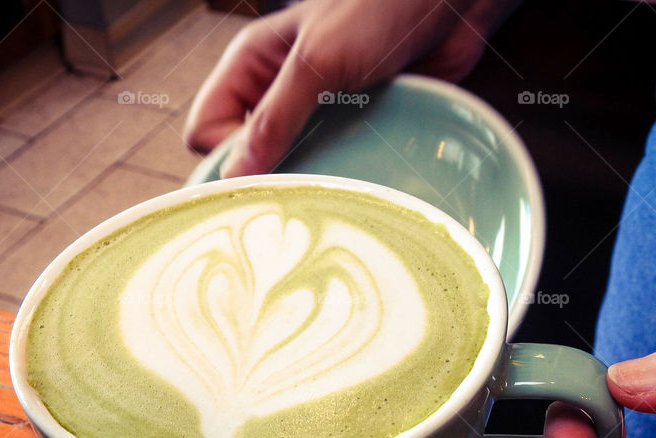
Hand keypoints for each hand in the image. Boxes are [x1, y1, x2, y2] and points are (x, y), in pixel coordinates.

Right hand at [184, 0, 520, 176]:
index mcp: (252, 66)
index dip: (225, 158)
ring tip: (327, 196)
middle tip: (294, 199)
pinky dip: (341, 180)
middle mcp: (279, 93)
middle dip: (266, 178)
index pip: (206, 130)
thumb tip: (236, 174)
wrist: (448, 2)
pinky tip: (356, 188)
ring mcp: (317, 114)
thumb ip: (275, 117)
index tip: (258, 181)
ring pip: (290, 167)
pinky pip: (333, 167)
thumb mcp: (318, 61)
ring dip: (306, 184)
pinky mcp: (355, 130)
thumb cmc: (380, 7)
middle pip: (247, 155)